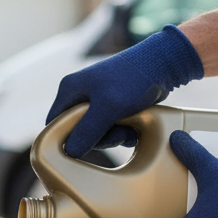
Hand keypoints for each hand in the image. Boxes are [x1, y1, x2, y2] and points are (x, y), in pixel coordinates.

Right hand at [46, 25, 202, 158]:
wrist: (162, 65)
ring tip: (128, 130)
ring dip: (113, 137)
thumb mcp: (108, 108)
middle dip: (98, 139)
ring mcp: (97, 100)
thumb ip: (87, 131)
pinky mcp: (113, 106)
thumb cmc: (133, 79)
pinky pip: (111, 129)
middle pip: (77, 132)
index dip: (65, 140)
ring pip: (96, 133)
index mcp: (70, 89)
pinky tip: (133, 130)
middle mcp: (80, 94)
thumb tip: (70, 152)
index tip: (84, 149)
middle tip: (116, 133)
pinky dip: (122, 133)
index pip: (54, 123)